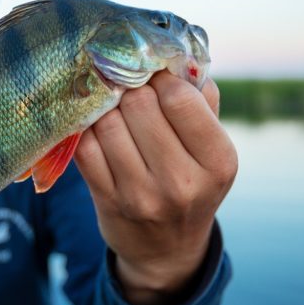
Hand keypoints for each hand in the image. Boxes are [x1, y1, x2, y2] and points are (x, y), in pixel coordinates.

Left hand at [74, 71, 236, 304]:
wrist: (166, 250)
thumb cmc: (192, 181)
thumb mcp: (212, 148)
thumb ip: (202, 99)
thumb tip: (176, 54)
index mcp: (219, 162)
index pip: (180, 98)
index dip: (161, 78)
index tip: (155, 77)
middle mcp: (182, 182)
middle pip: (139, 105)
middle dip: (130, 87)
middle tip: (127, 85)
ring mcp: (141, 195)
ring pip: (108, 122)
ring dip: (105, 106)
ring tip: (111, 104)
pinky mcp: (107, 201)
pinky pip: (84, 146)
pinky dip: (86, 129)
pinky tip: (95, 126)